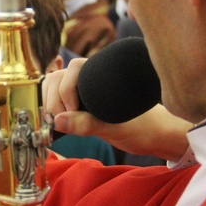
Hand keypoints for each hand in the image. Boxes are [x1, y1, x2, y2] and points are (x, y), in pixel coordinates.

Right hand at [42, 60, 191, 161]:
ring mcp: (84, 91)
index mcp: (101, 77)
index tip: (71, 112)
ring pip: (54, 87)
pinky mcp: (80, 105)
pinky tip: (59, 124)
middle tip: (60, 121)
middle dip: (52, 99)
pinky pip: (59, 100)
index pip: (72, 70)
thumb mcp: (114, 128)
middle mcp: (91, 80)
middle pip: (57, 78)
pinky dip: (53, 110)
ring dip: (50, 104)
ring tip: (58, 123)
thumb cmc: (143, 127)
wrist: (155, 135)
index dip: (65, 91)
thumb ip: (86, 124)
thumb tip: (57, 121)